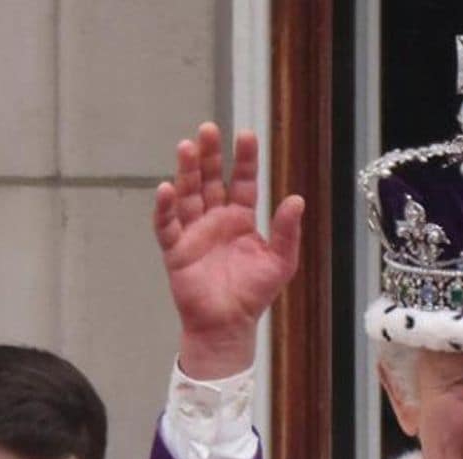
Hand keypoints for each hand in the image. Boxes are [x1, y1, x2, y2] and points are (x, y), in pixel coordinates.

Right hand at [152, 123, 305, 379]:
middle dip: (209, 155)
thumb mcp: (280, 262)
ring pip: (188, 194)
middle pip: (210, 179)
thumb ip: (286, 231)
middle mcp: (215, 219)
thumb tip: (297, 200)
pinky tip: (166, 188)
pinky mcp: (175, 249)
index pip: (242, 181)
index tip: (245, 135)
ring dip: (186, 171)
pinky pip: (166, 224)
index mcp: (240, 219)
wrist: (228, 325)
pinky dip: (165, 207)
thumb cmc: (253, 294)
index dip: (243, 159)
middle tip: (208, 130)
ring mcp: (193, 231)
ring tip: (187, 147)